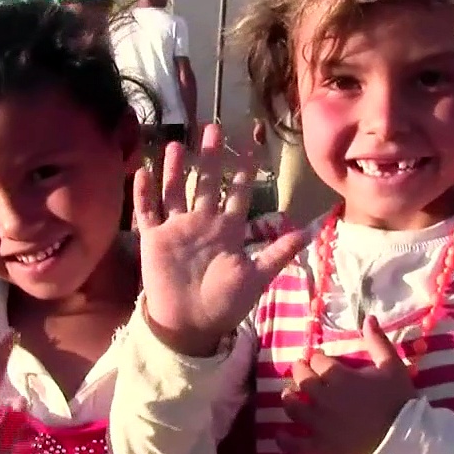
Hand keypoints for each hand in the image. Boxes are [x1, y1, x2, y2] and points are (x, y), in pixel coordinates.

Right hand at [135, 123, 307, 355]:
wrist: (192, 326)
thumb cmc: (225, 303)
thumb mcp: (257, 277)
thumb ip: (278, 252)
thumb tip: (309, 232)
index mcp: (227, 229)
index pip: (237, 191)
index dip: (244, 169)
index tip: (250, 143)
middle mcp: (202, 223)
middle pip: (206, 182)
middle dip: (210, 157)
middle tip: (212, 127)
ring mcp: (177, 229)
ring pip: (176, 191)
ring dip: (176, 169)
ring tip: (179, 144)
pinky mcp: (154, 240)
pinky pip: (148, 212)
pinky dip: (144, 194)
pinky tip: (144, 172)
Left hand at [278, 317, 416, 453]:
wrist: (405, 440)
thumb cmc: (399, 401)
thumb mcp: (392, 366)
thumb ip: (378, 342)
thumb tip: (368, 317)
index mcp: (340, 377)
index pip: (318, 362)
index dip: (317, 358)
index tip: (318, 359)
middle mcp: (324, 398)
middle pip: (302, 380)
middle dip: (300, 372)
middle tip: (300, 370)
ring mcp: (320, 424)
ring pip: (293, 408)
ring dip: (288, 399)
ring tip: (289, 396)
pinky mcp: (321, 447)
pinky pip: (295, 444)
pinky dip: (285, 439)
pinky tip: (279, 434)